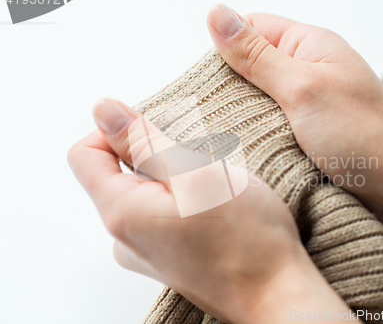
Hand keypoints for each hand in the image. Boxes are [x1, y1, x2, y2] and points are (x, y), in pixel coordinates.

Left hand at [68, 98, 359, 322]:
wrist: (277, 294)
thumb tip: (103, 110)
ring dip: (175, 178)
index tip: (158, 133)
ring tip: (214, 190)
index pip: (84, 154)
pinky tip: (216, 209)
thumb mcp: (196, 174)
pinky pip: (162, 215)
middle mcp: (124, 237)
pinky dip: (184, 200)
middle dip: (156, 156)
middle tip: (200, 166)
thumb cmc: (247, 238)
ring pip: (145, 193)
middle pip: (117, 173)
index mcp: (122, 213)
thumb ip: (144, 142)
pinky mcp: (168, 258)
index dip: (116, 131)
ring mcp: (146, 252)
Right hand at [207, 4, 382, 296]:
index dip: (227, 48)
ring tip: (228, 133)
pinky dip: (261, 129)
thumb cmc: (359, 134)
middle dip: (232, 85)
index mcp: (311, 44)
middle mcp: (311, 67)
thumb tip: (217, 14)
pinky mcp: (313, 127)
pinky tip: (249, 143)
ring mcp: (313, 98)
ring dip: (245, 111)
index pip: (253, 28)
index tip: (207, 82)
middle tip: (213, 113)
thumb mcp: (301, 88)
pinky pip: (276, 119)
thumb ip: (256, 54)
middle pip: (255, 62)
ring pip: (263, 95)